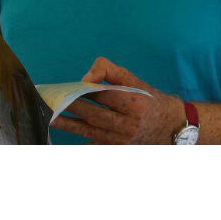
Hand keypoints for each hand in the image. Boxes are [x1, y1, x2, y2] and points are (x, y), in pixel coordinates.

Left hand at [50, 57, 183, 143]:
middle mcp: (130, 124)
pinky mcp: (118, 149)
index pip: (105, 95)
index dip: (84, 90)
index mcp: (135, 103)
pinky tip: (66, 131)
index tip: (67, 86)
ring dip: (69, 124)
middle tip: (51, 101)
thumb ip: (110, 71)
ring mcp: (123, 140)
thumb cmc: (149, 99)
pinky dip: (80, 139)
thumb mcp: (134, 80)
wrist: (169, 126)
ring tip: (51, 117)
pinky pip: (95, 145)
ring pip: (91, 132)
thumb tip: (85, 78)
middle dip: (71, 107)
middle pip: (94, 115)